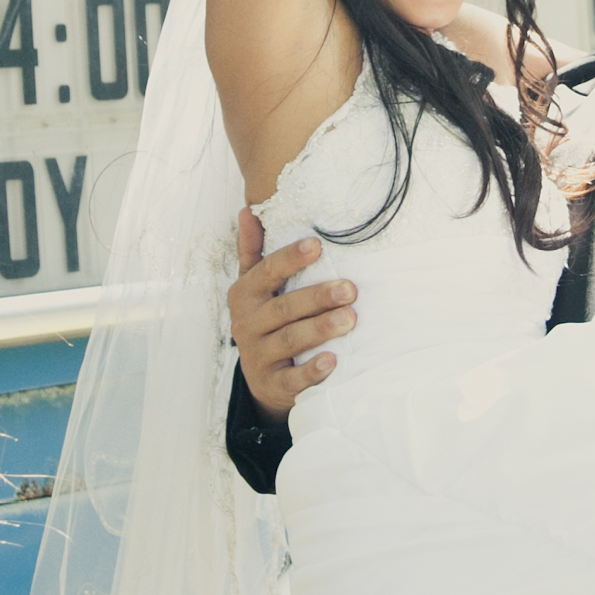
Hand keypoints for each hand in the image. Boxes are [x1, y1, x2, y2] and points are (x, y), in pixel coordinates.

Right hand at [227, 209, 353, 420]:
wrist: (264, 378)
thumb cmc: (266, 320)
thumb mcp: (255, 286)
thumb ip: (253, 250)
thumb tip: (248, 209)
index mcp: (244, 294)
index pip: (266, 272)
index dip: (290, 258)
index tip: (317, 245)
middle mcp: (246, 323)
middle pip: (284, 307)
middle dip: (317, 296)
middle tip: (350, 288)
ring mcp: (257, 356)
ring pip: (290, 340)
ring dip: (320, 329)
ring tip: (350, 319)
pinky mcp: (271, 385)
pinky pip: (292, 378)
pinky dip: (311, 371)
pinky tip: (332, 361)